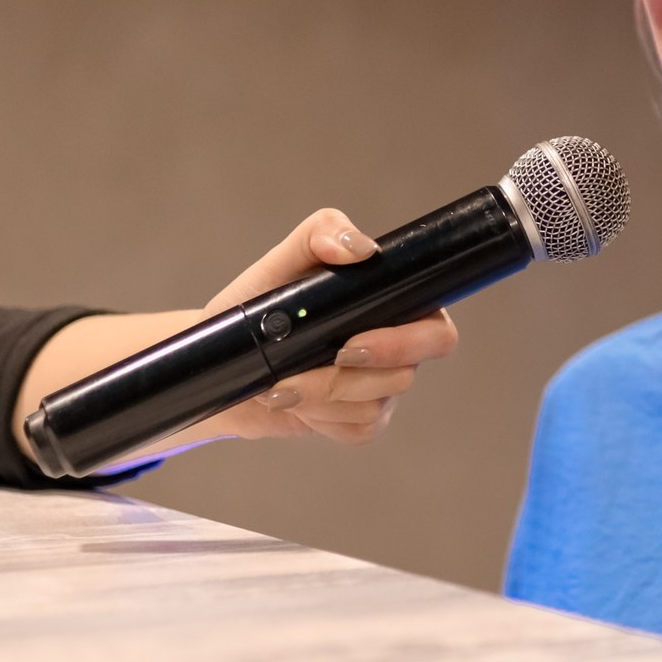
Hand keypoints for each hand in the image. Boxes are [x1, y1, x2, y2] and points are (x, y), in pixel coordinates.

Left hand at [199, 208, 459, 447]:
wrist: (224, 359)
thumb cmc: (257, 303)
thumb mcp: (284, 259)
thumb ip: (322, 233)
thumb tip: (360, 248)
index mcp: (394, 306)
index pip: (436, 329)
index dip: (406, 342)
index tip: (350, 343)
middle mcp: (399, 349)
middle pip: (406, 374)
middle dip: (351, 378)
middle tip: (304, 369)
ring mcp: (382, 389)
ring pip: (372, 404)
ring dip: (319, 395)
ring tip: (280, 382)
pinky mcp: (362, 421)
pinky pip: (356, 428)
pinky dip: (319, 418)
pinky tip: (293, 401)